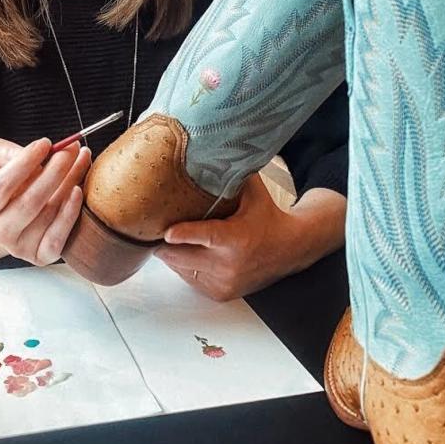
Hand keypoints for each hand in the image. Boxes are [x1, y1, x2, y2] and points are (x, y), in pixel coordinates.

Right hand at [0, 137, 91, 265]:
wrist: (12, 218)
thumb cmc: (8, 185)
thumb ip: (5, 153)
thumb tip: (36, 151)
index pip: (2, 186)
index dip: (25, 163)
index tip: (46, 143)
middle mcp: (0, 232)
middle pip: (30, 201)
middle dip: (55, 171)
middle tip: (71, 149)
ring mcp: (21, 247)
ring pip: (49, 213)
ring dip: (70, 182)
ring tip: (82, 158)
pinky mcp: (41, 255)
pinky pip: (58, 237)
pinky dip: (70, 213)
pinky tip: (78, 190)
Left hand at [160, 174, 304, 300]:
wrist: (290, 249)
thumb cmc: (267, 217)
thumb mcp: (252, 192)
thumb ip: (230, 174)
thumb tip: (207, 150)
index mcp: (237, 238)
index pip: (207, 237)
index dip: (185, 234)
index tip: (167, 232)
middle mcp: (230, 264)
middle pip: (183, 256)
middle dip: (166, 242)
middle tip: (154, 227)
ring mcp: (225, 282)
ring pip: (181, 268)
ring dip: (174, 254)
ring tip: (175, 238)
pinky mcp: (221, 293)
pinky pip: (189, 279)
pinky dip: (185, 266)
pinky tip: (192, 252)